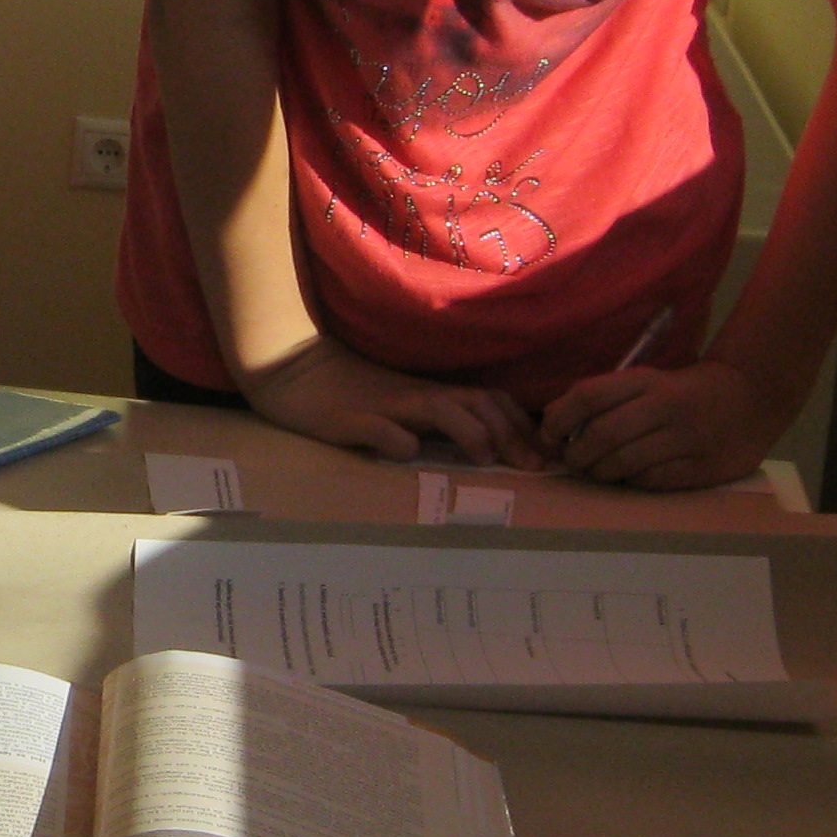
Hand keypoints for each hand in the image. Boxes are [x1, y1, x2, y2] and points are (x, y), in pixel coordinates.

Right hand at [239, 340, 543, 470]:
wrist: (292, 368)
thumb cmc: (349, 391)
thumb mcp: (400, 406)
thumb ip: (436, 420)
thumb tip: (489, 446)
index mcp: (429, 394)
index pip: (489, 400)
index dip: (521, 427)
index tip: (543, 459)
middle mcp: (415, 396)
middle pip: (474, 402)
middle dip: (509, 434)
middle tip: (532, 468)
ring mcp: (383, 406)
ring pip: (436, 408)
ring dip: (466, 430)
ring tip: (483, 456)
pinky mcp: (348, 418)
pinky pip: (375, 426)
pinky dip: (394, 437)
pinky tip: (405, 451)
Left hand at [536, 358, 786, 490]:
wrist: (752, 397)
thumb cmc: (686, 390)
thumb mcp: (650, 381)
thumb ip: (608, 398)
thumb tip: (556, 424)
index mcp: (647, 380)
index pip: (589, 395)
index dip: (558, 418)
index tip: (548, 435)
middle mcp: (666, 406)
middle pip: (601, 435)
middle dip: (577, 454)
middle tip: (572, 460)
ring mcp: (687, 438)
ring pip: (623, 463)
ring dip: (600, 472)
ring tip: (598, 470)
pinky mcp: (703, 466)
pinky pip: (651, 481)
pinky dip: (631, 481)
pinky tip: (631, 475)